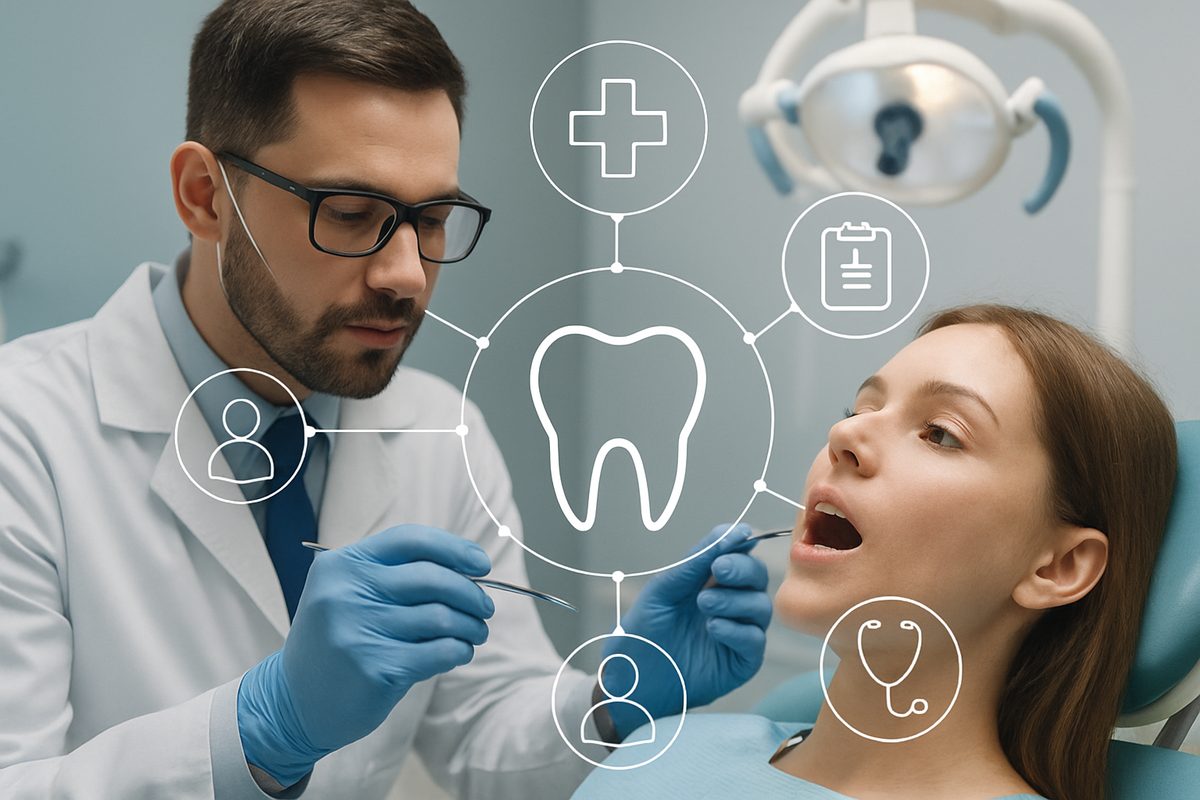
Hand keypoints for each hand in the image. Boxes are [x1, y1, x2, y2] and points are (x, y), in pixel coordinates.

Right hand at [236, 525, 494, 785]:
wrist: (294, 702)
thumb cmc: (339, 640)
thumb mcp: (350, 593)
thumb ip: (397, 575)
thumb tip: (470, 569)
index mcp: (342, 565)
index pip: (410, 540)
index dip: (454, 549)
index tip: (482, 563)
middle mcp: (346, 592)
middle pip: (433, 579)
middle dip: (471, 593)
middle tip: (485, 608)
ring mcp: (358, 631)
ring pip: (441, 618)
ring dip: (470, 626)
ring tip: (476, 633)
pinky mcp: (374, 668)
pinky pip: (438, 652)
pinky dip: (459, 651)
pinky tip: (459, 653)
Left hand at [600, 523, 770, 739]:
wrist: (630, 679)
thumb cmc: (644, 631)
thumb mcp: (664, 588)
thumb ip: (697, 561)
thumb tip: (735, 531)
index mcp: (711, 581)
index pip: (739, 555)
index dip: (740, 545)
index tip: (736, 538)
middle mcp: (730, 604)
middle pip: (756, 577)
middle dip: (742, 569)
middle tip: (719, 570)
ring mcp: (738, 633)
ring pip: (759, 606)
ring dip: (734, 599)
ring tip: (703, 603)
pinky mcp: (741, 662)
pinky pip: (754, 639)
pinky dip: (736, 629)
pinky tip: (712, 627)